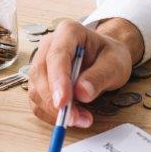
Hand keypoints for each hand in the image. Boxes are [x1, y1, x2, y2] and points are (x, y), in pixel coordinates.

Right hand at [27, 18, 142, 126]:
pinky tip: (71, 116)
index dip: (57, 80)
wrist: (105, 58)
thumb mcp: (115, 64)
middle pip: (40, 73)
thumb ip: (100, 76)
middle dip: (54, 101)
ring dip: (53, 110)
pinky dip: (50, 114)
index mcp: (68, 32)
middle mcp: (49, 45)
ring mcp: (41, 62)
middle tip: (75, 119)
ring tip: (80, 118)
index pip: (57, 56)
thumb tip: (82, 93)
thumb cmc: (109, 56)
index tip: (63, 102)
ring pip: (35, 89)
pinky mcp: (39, 81)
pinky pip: (37, 101)